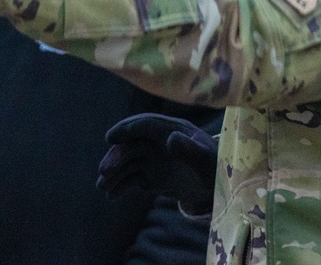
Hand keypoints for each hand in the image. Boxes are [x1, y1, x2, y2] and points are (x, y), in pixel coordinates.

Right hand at [97, 113, 217, 214]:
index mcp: (171, 129)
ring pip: (128, 163)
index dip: (127, 129)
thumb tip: (170, 138)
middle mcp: (157, 141)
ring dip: (114, 174)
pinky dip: (121, 186)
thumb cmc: (215, 168)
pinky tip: (111, 195)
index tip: (110, 138)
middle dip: (116, 157)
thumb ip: (190, 150)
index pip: (145, 124)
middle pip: (132, 145)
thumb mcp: (207, 160)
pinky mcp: (150, 175)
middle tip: (104, 172)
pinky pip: (131, 179)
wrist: (218, 187)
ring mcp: (152, 158)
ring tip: (102, 187)